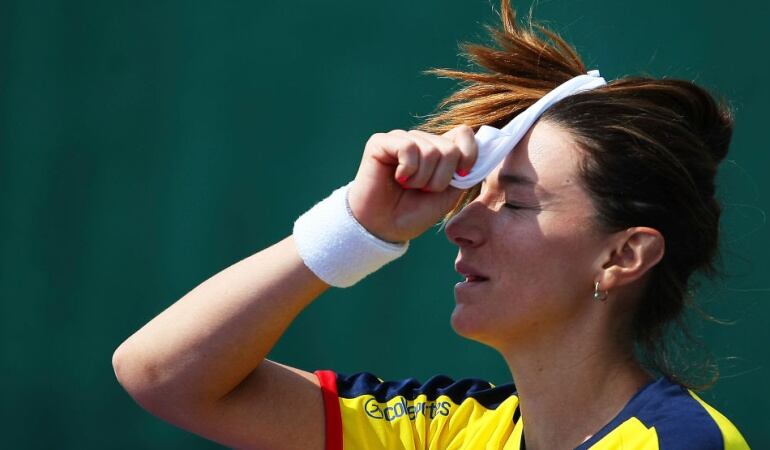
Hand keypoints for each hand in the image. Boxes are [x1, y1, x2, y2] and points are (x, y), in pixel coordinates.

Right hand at [347, 125, 477, 242]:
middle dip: (441, 179)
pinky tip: (397, 178)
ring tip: (408, 187)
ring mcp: (401, 139)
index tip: (463, 175)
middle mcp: (421, 140)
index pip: (464, 133)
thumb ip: (465, 172)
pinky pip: (408, 147)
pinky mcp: (381, 142)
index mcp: (439, 150)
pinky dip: (408, 170)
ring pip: (431, 150)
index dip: (469, 154)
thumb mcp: (449, 195)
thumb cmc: (414, 213)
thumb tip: (485, 149)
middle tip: (423, 191)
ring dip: (422, 179)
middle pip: (449, 148)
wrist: (383, 228)